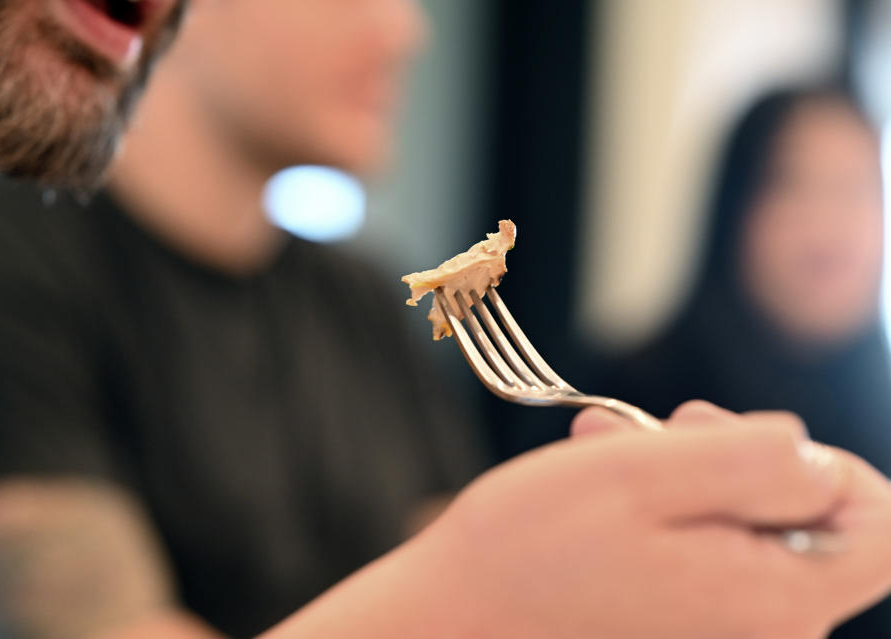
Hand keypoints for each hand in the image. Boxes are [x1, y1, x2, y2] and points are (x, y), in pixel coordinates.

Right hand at [413, 413, 890, 638]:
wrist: (452, 624)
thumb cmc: (532, 547)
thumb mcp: (643, 473)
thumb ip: (754, 457)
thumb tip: (814, 454)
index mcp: (773, 598)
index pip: (878, 526)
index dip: (833, 465)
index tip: (751, 443)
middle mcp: (762, 633)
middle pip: (806, 522)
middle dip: (736, 457)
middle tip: (663, 427)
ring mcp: (719, 636)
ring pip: (743, 531)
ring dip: (684, 473)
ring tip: (610, 444)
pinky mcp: (680, 631)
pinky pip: (704, 557)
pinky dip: (663, 510)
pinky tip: (605, 480)